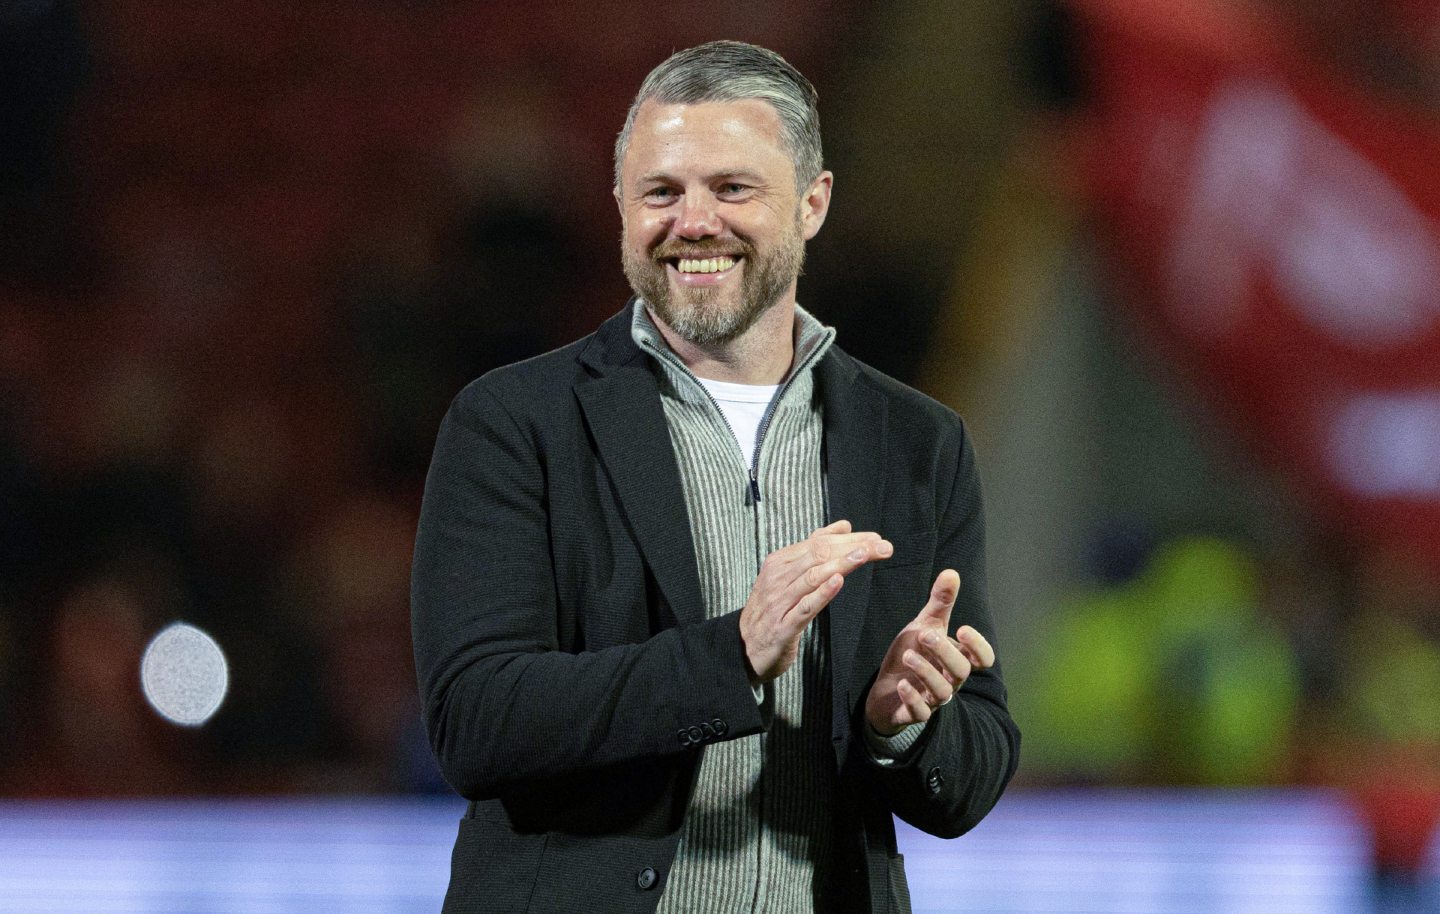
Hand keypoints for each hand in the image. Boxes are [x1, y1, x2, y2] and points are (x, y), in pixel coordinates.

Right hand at [741, 519, 891, 685]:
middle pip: (818, 555)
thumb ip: (814, 549)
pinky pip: (805, 607)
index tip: (876, 539)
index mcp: (780, 562)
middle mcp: (778, 578)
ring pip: (813, 577)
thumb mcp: (788, 575)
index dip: (849, 539)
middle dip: (852, 548)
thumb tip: (844, 526)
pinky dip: (821, 593)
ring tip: (865, 555)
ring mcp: (780, 602)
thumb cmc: (772, 610)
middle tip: (882, 546)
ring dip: (841, 564)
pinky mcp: (784, 627)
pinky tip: (837, 582)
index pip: (818, 543)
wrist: (742, 648)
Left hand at [864, 569, 994, 735]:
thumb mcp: (924, 625)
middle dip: (945, 652)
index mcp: (956, 659)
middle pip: (961, 671)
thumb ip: (940, 603)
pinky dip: (913, 699)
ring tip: (908, 654)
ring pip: (943, 693)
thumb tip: (952, 572)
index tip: (961, 629)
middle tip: (925, 634)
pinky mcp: (912, 713)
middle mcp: (950, 681)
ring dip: (927, 672)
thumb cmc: (912, 655)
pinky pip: (920, 713)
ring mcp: (932, 699)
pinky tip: (902, 684)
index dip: (977, 646)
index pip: (983, 658)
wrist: (885, 690)